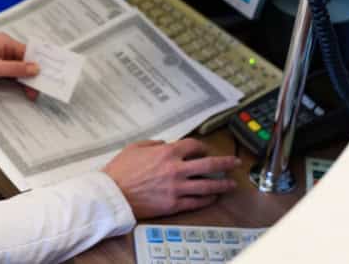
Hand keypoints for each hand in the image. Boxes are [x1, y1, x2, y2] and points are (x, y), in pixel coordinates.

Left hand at [0, 32, 39, 91]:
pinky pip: (9, 75)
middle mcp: (3, 49)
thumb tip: (37, 68)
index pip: (27, 51)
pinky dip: (16, 82)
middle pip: (23, 61)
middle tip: (42, 89)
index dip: (38, 62)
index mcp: (4, 42)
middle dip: (32, 74)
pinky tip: (24, 91)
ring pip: (17, 70)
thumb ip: (17, 69)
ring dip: (25, 80)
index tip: (49, 73)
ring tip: (34, 94)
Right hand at [103, 138, 240, 218]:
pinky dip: (208, 199)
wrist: (113, 193)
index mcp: (167, 153)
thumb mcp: (135, 147)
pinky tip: (213, 197)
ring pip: (207, 186)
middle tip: (234, 163)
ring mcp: (177, 188)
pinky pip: (197, 202)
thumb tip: (165, 145)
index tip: (205, 149)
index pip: (194, 146)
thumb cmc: (121, 170)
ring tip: (231, 184)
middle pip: (209, 165)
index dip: (202, 146)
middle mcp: (176, 169)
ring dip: (222, 184)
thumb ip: (153, 144)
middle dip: (225, 162)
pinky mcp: (174, 204)